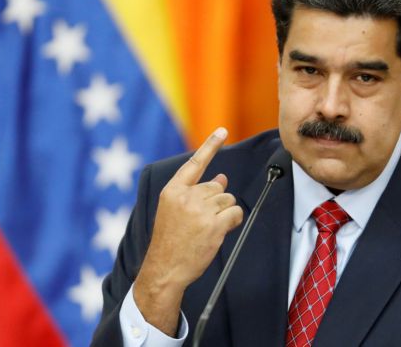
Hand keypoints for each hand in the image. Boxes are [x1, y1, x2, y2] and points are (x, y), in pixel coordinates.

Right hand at [133, 127, 243, 335]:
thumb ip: (196, 192)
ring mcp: (200, 210)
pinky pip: (235, 213)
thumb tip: (221, 177)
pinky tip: (220, 232)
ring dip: (225, 214)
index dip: (210, 146)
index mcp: (172, 191)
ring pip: (228, 200)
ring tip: (207, 230)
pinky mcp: (213, 225)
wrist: (164, 269)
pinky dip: (233, 222)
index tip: (222, 131)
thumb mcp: (175, 211)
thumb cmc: (170, 241)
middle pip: (217, 187)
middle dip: (216, 202)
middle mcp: (186, 197)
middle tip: (202, 222)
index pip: (195, 163)